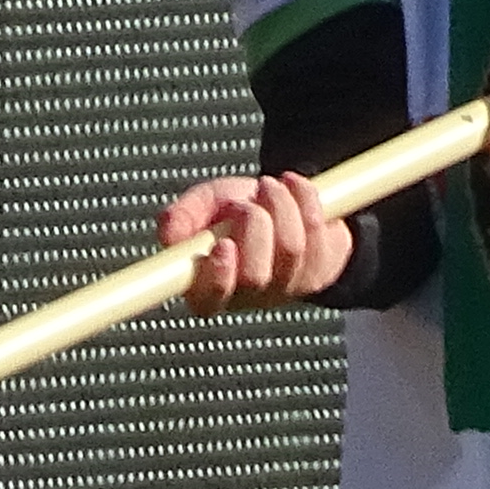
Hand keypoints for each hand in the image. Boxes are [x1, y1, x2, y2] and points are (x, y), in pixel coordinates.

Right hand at [160, 168, 352, 309]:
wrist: (283, 198)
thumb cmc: (236, 209)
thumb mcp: (204, 205)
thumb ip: (182, 217)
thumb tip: (168, 236)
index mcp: (210, 286)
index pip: (208, 301)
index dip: (217, 278)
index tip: (223, 245)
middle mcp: (249, 295)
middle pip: (255, 275)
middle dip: (254, 225)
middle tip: (248, 203)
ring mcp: (288, 288)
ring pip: (290, 250)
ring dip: (280, 205)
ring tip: (270, 187)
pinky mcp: (320, 273)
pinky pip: (321, 236)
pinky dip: (306, 200)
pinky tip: (294, 190)